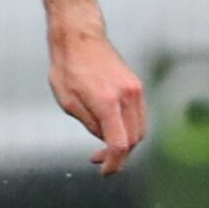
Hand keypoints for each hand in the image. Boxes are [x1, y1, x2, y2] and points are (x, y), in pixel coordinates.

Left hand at [48, 21, 148, 174]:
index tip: (104, 171)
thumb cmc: (68, 66)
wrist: (79, 36)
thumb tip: (105, 139)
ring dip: (126, 143)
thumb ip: (89, 124)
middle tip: (99, 159)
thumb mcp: (68, 102)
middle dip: (119, 156)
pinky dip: (129, 128)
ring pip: (140, 129)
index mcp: (107, 102)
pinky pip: (139, 115)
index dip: (113, 164)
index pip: (119, 144)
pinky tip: (111, 127)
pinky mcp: (136, 85)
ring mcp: (135, 90)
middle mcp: (127, 96)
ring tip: (104, 145)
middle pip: (134, 140)